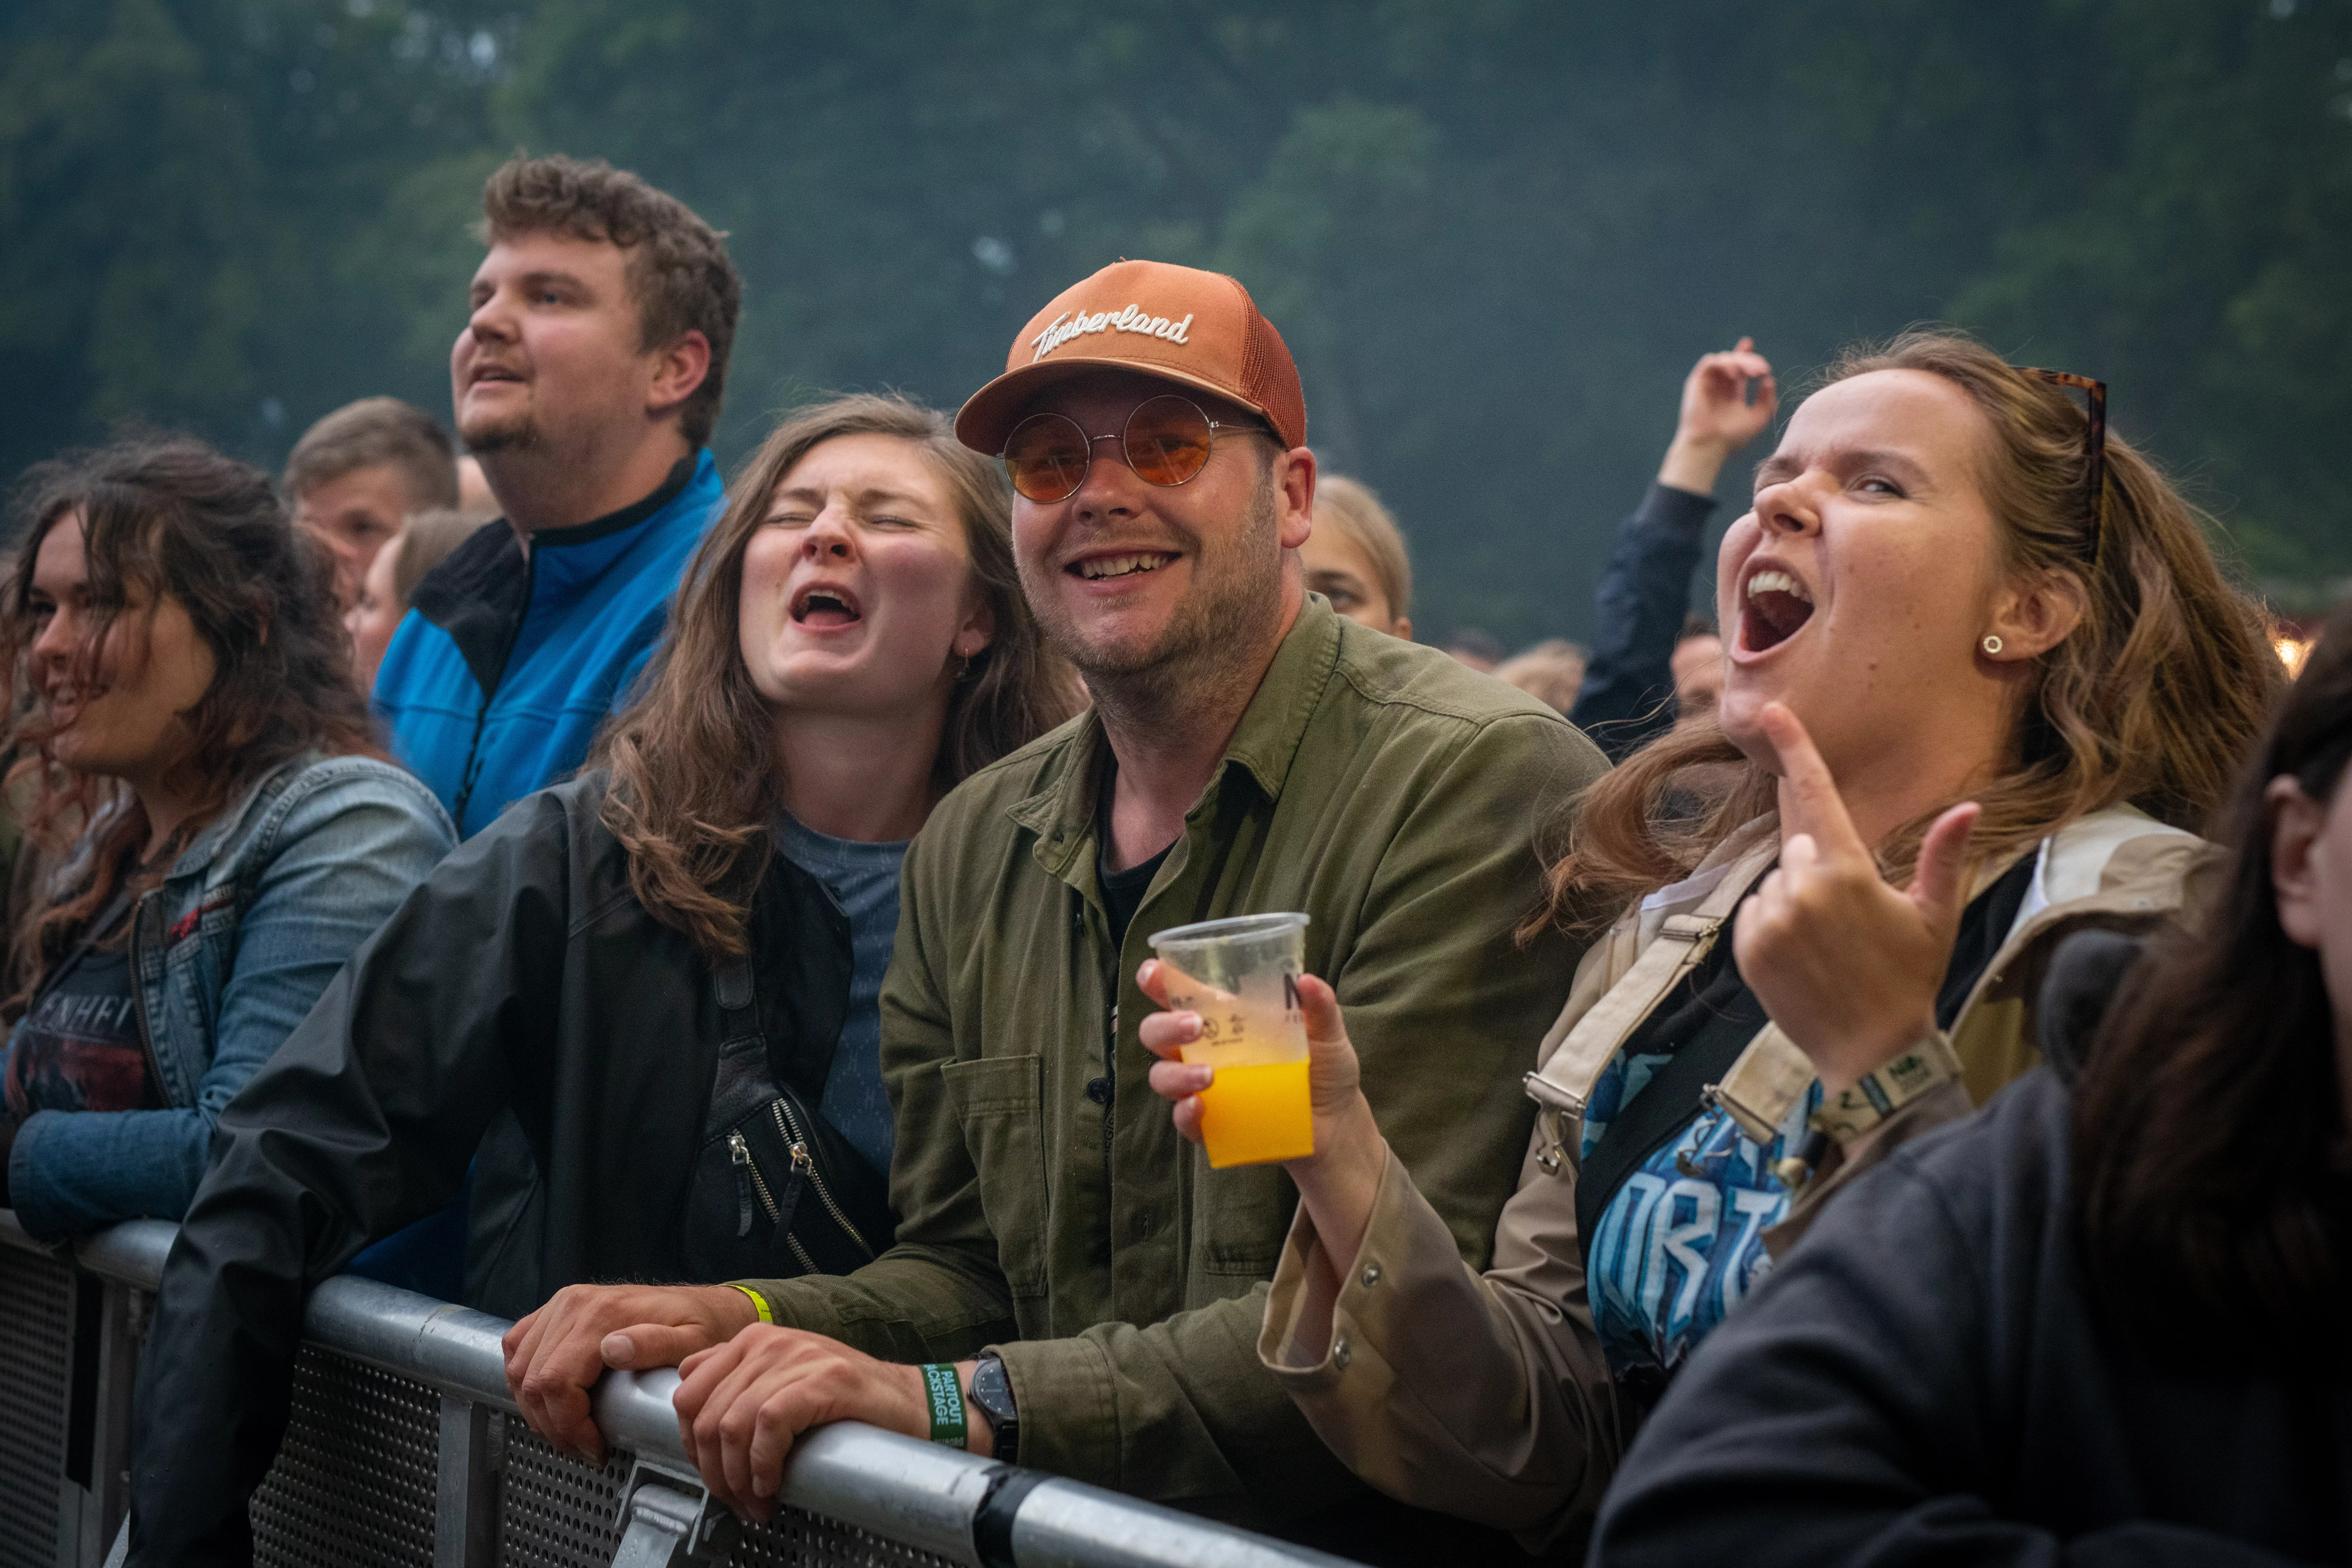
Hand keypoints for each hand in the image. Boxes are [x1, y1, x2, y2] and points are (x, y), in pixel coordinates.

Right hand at [501, 1282, 758, 1463]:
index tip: (594, 1449)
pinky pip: (518, 1346)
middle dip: (554, 1426)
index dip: (568, 1427)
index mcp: (602, 1314)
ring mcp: (562, 1305)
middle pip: (533, 1380)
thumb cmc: (702, 1328)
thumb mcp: (693, 1340)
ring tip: (571, 1431)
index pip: (555, 1382)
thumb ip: (655, 1344)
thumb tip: (611, 1349)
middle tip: (584, 1448)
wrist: (705, 1306)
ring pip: (519, 1368)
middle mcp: (574, 1304)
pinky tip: (549, 1401)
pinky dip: (525, 1380)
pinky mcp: (556, 1311)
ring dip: (537, 1409)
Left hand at [671, 1326, 950, 1521]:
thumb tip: (693, 1417)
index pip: (686, 1393)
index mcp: (751, 1341)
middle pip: (703, 1415)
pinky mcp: (823, 1379)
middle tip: (735, 1501)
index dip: (688, 1445)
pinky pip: (767, 1426)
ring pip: (730, 1424)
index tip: (711, 1476)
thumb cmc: (847, 1403)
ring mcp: (796, 1356)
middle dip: (712, 1471)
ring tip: (756, 1501)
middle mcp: (768, 1341)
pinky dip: (762, 1464)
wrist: (912, 1403)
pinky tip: (773, 1484)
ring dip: (737, 1477)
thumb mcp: (782, 1382)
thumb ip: (739, 1387)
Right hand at [1137, 960, 1387, 1289]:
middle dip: (1164, 1026)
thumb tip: (1307, 981)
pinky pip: (1184, 1120)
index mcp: (1225, 1020)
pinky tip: (1201, 1106)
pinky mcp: (1212, 1124)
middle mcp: (1205, 1051)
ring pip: (1162, 1076)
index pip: (1181, 995)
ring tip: (1208, 1075)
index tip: (1152, 973)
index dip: (1158, 981)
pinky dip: (1186, 1114)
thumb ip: (1320, 1007)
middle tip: (1194, 1026)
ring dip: (1176, 1074)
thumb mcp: (1328, 1034)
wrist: (1338, 1124)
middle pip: (1158, 1033)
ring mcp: (1204, 1089)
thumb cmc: (1325, 1070)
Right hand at [1658, 337, 1776, 493]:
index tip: (1762, 360)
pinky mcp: (1696, 382)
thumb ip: (1767, 400)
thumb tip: (1768, 380)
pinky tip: (1735, 374)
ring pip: (1724, 358)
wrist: (1710, 445)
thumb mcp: (1758, 418)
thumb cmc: (1732, 437)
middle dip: (1751, 360)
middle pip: (1734, 360)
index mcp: (1731, 394)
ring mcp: (1708, 383)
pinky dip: (1724, 363)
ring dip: (1741, 361)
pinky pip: (1710, 362)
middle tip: (1763, 370)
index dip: (1749, 357)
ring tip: (1753, 373)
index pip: (1740, 369)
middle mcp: (1719, 386)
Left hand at [1733, 702, 1980, 1093]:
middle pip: (1800, 848)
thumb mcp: (1935, 916)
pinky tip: (1804, 957)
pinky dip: (1773, 928)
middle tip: (1849, 916)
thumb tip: (1967, 805)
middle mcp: (1801, 889)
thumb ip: (1943, 857)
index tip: (1771, 714)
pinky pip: (1755, 914)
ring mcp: (1770, 920)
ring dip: (1797, 902)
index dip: (1795, 749)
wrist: (1872, 1050)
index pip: (1816, 796)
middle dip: (1820, 869)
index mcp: (1847, 872)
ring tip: (1830, 944)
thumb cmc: (1909, 979)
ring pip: (1778, 883)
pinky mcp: (1747, 948)